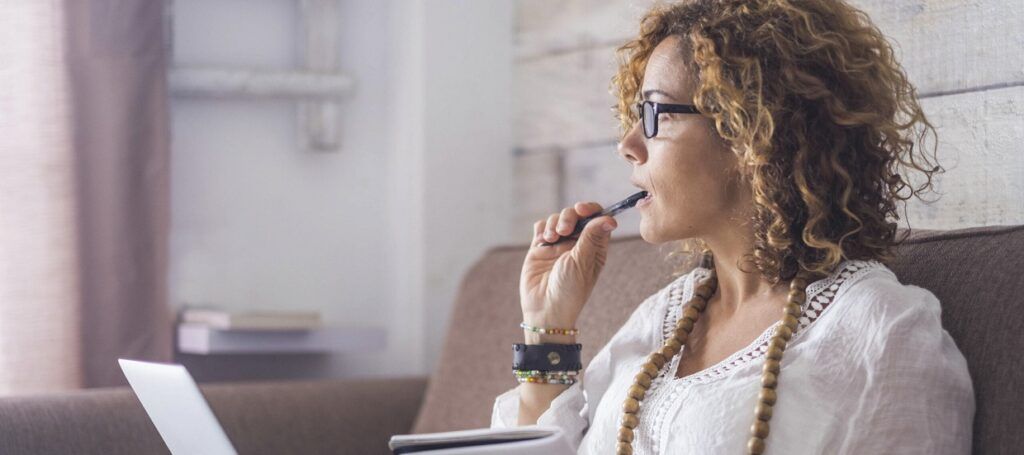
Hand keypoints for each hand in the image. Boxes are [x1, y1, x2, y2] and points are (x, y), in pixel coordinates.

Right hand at [520, 202, 617, 327]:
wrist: (545, 308)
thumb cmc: (570, 290)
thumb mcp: (583, 262)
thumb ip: (592, 237)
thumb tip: (610, 218)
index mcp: (594, 247)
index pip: (597, 219)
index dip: (591, 210)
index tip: (582, 209)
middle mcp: (577, 243)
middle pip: (576, 215)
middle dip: (569, 216)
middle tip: (564, 230)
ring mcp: (558, 244)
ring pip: (557, 218)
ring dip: (553, 224)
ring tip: (551, 239)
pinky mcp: (540, 247)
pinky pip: (541, 227)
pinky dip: (542, 229)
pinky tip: (542, 241)